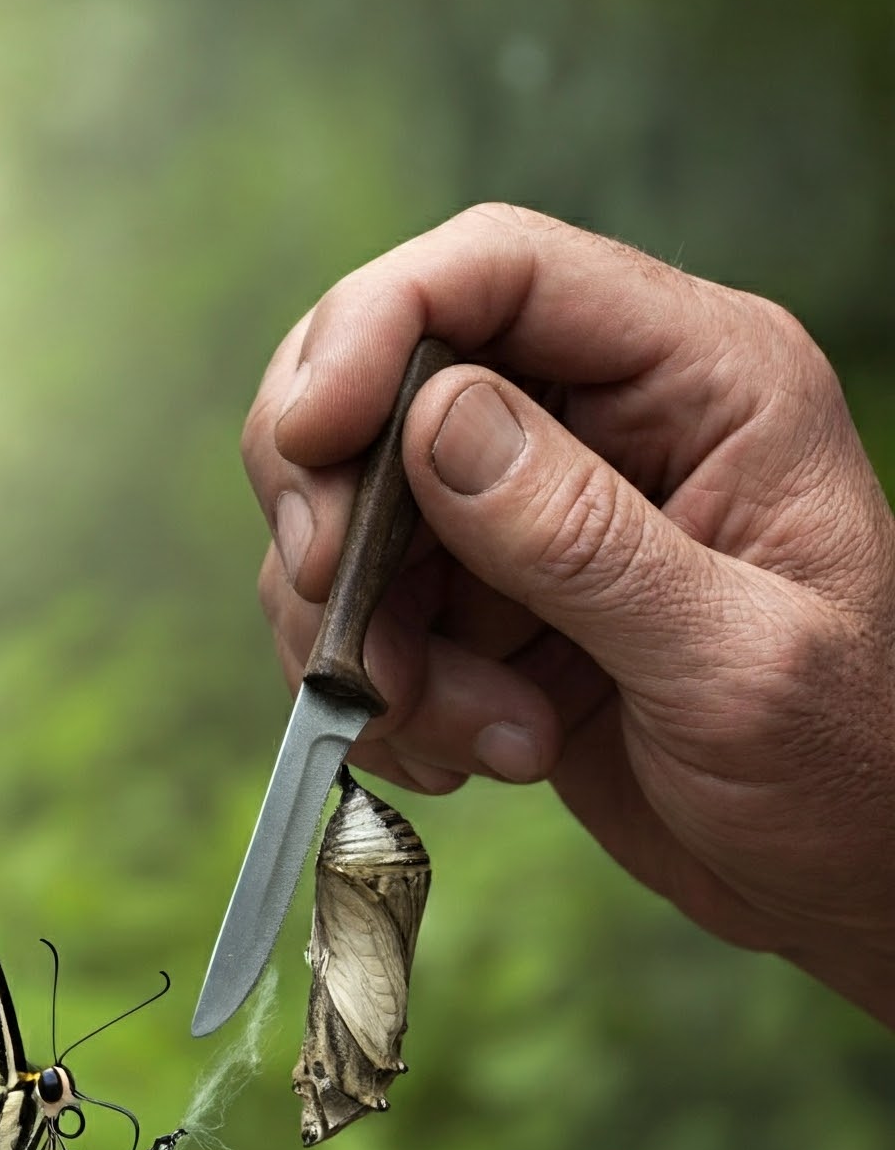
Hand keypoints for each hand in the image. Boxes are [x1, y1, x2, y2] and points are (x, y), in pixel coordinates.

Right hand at [242, 204, 894, 1025]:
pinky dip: (381, 701)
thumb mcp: (734, 659)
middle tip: (333, 611)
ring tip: (476, 736)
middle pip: (382, 382)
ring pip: (352, 524)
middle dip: (333, 507)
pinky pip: (361, 623)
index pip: (496, 270)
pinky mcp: (483, 609)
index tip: (308, 444)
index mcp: (699, 378)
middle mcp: (601, 423)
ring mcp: (530, 518)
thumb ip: (583, 537)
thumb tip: (433, 418)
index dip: (372, 330)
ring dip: (368, 642)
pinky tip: (470, 760)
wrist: (843, 878)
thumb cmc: (847, 765)